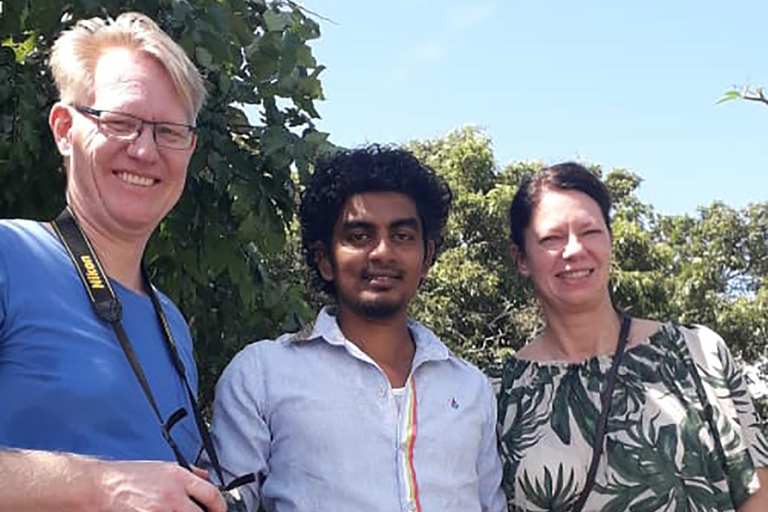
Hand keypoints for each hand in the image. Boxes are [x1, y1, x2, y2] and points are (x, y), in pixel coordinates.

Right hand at [96, 460, 225, 511]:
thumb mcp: (162, 467)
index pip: (212, 495)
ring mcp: (160, 511)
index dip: (220, 507)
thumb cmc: (127, 477)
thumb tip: (206, 478)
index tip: (219, 511)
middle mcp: (172, 495)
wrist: (99, 486)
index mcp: (179, 477)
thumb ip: (188, 474)